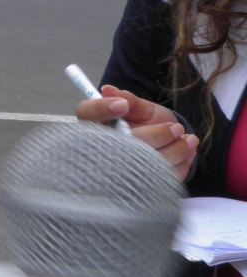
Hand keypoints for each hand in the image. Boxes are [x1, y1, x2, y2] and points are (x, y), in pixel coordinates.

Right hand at [75, 84, 197, 180]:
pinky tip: (186, 153)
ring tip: (188, 139)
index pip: (87, 115)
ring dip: (176, 150)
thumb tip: (108, 90)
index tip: (122, 105)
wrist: (168, 144)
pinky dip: (182, 163)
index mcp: (97, 124)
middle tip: (177, 128)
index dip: (101, 110)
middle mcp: (104, 149)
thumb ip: (129, 100)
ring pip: (148, 163)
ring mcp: (123, 170)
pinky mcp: (143, 186)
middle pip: (123, 144)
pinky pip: (164, 176)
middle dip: (156, 135)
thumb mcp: (141, 108)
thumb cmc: (148, 123)